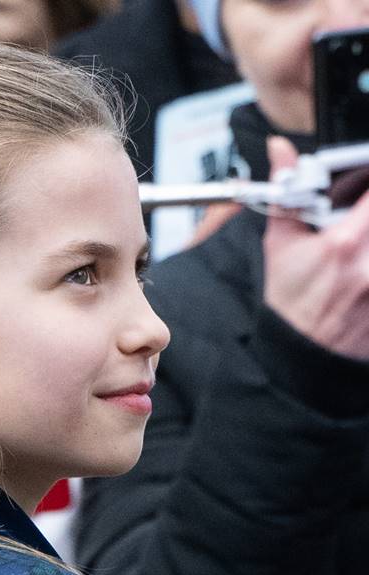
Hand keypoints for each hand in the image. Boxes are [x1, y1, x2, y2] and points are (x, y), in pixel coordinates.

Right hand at [263, 137, 368, 360]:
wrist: (301, 357)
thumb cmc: (292, 305)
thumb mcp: (281, 245)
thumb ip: (288, 192)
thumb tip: (281, 152)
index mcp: (347, 241)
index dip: (368, 177)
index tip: (362, 184)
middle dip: (367, 209)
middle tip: (356, 216)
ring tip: (357, 250)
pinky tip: (362, 270)